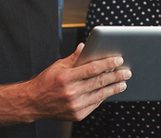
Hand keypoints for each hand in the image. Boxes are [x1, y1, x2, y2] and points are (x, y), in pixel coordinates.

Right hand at [0, 43, 130, 130]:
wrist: (33, 103)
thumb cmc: (46, 82)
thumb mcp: (58, 66)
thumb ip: (74, 57)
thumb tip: (86, 45)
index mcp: (66, 77)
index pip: (92, 69)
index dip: (107, 64)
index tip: (118, 60)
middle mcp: (71, 92)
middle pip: (99, 82)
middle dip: (116, 76)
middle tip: (127, 71)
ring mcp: (74, 105)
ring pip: (100, 95)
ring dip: (114, 88)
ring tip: (123, 83)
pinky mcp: (77, 115)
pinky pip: (95, 104)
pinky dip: (103, 97)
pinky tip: (109, 91)